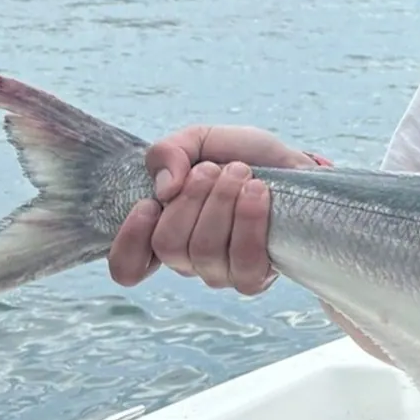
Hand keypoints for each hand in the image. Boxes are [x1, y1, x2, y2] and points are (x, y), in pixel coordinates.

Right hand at [106, 124, 318, 294]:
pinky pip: (243, 262)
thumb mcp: (200, 140)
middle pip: (169, 245)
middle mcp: (187, 260)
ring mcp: (220, 273)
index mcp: (164, 232)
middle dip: (193, 198)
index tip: (149, 204)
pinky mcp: (254, 278)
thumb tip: (165, 188)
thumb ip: (169, 152)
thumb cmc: (243, 157)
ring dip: (222, 202)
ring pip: (204, 250)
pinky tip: (257, 193)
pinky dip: (249, 220)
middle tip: (213, 169)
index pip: (126, 267)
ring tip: (241, 173)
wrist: (293, 166)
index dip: (130, 241)